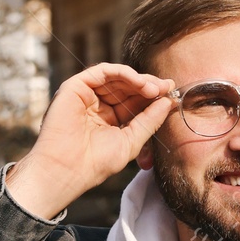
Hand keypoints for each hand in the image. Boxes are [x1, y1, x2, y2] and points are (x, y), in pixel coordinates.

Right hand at [6, 63, 173, 219]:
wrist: (68, 169)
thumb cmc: (96, 163)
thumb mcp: (131, 141)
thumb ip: (149, 121)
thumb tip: (167, 101)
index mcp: (110, 120)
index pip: (134, 102)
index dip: (153, 97)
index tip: (171, 95)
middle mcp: (98, 105)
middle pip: (128, 88)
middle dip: (149, 86)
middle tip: (167, 87)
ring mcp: (87, 95)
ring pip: (117, 78)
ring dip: (139, 80)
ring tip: (155, 88)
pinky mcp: (76, 86)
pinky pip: (103, 71)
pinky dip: (123, 73)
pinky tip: (139, 82)